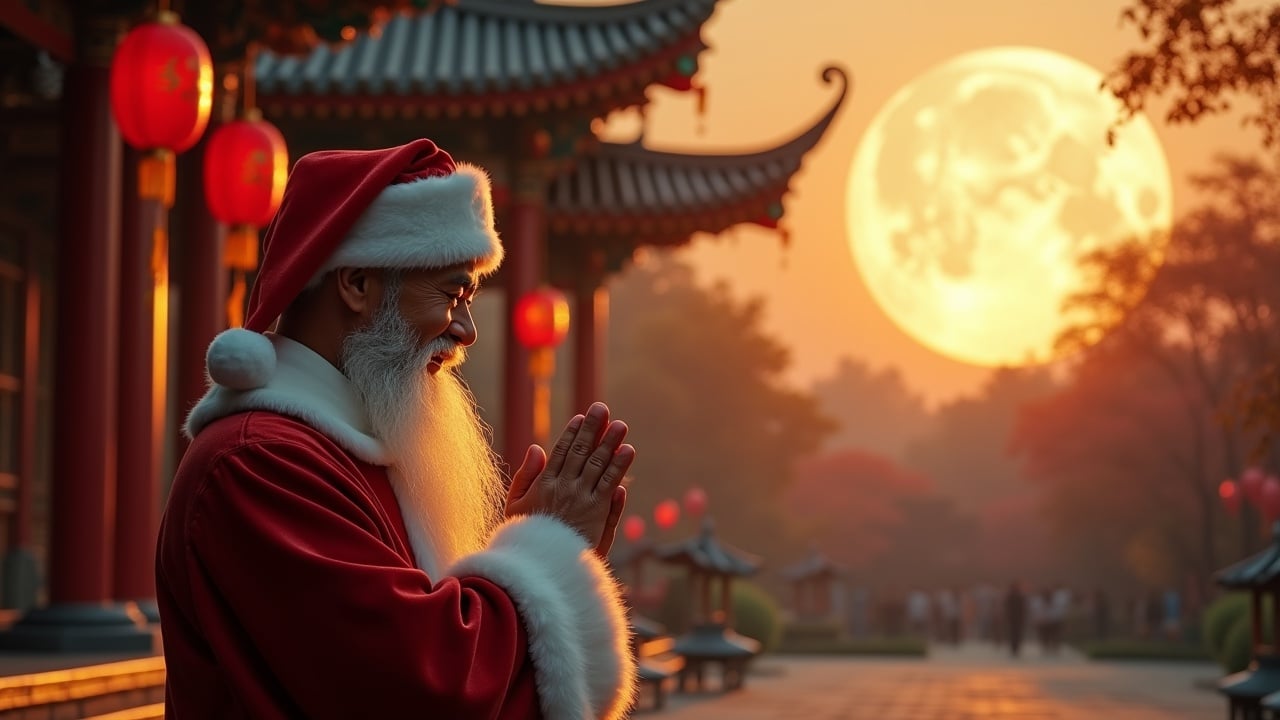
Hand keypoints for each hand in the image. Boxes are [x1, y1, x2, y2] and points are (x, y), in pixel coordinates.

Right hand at [505, 403, 634, 557]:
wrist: (542, 567)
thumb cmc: (526, 538)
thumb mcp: (515, 506)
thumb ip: (526, 476)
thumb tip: (537, 447)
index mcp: (544, 484)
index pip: (561, 451)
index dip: (572, 433)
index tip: (581, 417)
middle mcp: (564, 487)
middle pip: (582, 452)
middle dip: (593, 428)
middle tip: (603, 409)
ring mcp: (582, 499)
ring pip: (599, 464)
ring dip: (611, 442)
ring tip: (621, 426)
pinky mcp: (598, 512)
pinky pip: (610, 484)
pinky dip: (619, 466)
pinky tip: (627, 452)